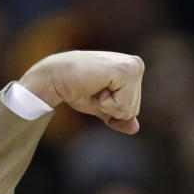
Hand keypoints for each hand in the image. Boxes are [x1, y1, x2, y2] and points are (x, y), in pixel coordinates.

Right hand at [19, 50, 144, 133]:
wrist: (56, 78)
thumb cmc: (77, 89)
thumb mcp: (102, 107)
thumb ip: (119, 118)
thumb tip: (135, 128)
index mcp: (133, 70)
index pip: (134, 109)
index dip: (112, 108)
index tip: (98, 90)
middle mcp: (137, 65)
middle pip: (134, 110)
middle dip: (111, 107)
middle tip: (95, 89)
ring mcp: (133, 66)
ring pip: (129, 110)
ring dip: (108, 105)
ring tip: (95, 86)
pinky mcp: (125, 71)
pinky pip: (122, 106)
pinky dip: (106, 103)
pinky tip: (96, 85)